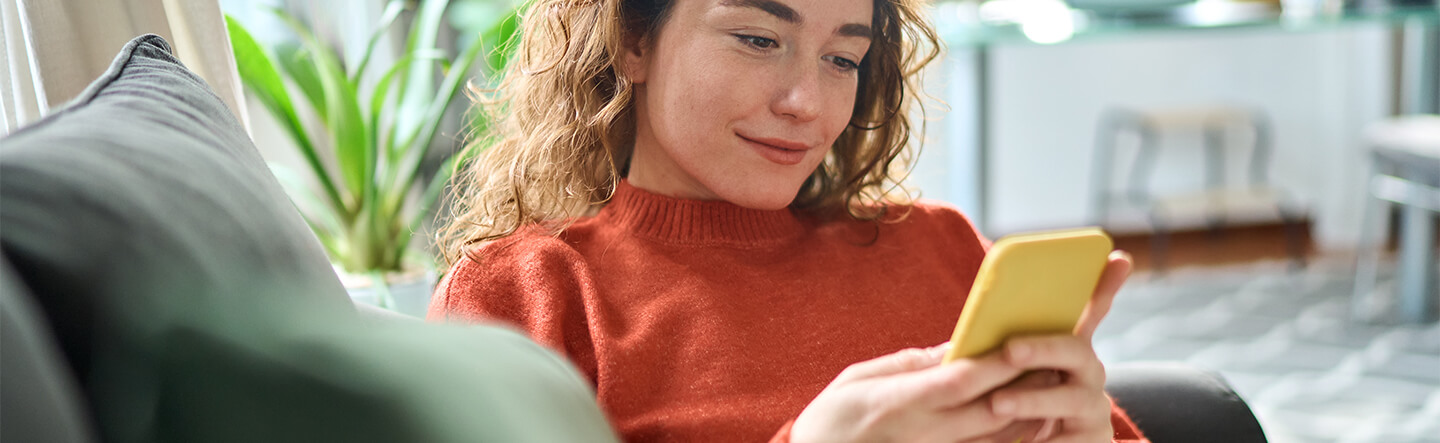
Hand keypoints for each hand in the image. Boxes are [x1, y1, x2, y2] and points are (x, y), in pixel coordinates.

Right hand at [790, 343, 1032, 442]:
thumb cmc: (831, 418)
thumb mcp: (858, 378)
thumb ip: (909, 364)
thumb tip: (951, 348)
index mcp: (899, 403)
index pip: (960, 381)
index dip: (997, 362)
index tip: (1024, 339)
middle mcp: (923, 432)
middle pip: (990, 409)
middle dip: (1025, 382)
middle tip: (1054, 355)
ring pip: (996, 434)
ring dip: (1028, 408)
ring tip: (1050, 378)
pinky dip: (1013, 433)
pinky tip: (1031, 414)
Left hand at [988, 250, 1133, 441]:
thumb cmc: (1010, 407)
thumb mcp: (1004, 375)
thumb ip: (1002, 351)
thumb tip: (974, 328)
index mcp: (1067, 351)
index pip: (1090, 312)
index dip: (1105, 287)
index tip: (1119, 258)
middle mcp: (1088, 375)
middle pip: (1076, 350)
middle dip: (1043, 347)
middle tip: (1009, 350)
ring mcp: (1093, 409)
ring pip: (1071, 397)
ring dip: (1033, 399)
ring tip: (997, 403)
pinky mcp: (1091, 442)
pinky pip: (1069, 441)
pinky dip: (1042, 441)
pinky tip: (1020, 442)